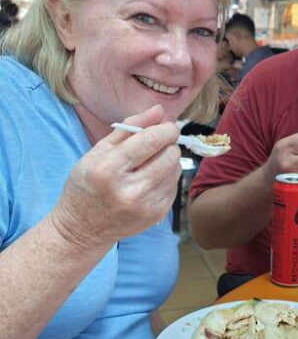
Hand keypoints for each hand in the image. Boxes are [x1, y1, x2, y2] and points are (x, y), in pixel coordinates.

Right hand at [50, 105, 181, 254]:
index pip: (151, 140)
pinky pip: (174, 186)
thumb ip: (129, 127)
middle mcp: (128, 189)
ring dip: (169, 160)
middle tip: (159, 143)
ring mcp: (144, 205)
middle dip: (169, 143)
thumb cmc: (87, 184)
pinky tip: (151, 179)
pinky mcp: (156, 215)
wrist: (81, 229)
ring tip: (151, 162)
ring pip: (176, 169)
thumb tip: (159, 110)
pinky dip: (167, 177)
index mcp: (108, 169)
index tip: (168, 125)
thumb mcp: (98, 151)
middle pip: (169, 155)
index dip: (166, 128)